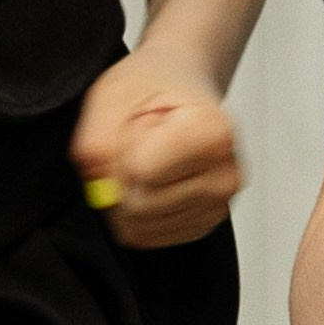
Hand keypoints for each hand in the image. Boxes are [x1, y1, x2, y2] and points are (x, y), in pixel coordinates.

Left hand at [72, 49, 243, 248]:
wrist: (180, 88)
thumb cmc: (154, 87)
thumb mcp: (114, 94)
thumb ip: (97, 138)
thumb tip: (98, 182)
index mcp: (213, 131)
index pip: (142, 171)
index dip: (120, 152)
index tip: (135, 128)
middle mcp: (226, 174)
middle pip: (140, 205)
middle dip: (120, 178)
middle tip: (137, 144)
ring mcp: (218, 205)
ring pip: (140, 227)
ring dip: (126, 195)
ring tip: (146, 159)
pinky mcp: (203, 225)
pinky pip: (148, 237)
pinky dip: (136, 214)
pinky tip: (151, 180)